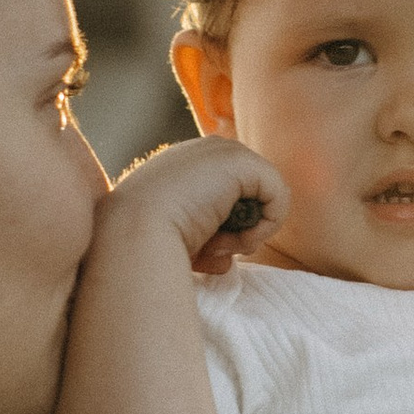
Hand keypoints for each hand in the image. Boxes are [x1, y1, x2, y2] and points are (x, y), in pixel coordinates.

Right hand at [99, 135, 288, 281]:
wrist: (134, 232)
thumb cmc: (146, 243)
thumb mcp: (176, 236)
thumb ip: (203, 239)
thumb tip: (226, 261)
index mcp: (184, 166)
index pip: (226, 197)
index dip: (223, 230)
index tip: (202, 250)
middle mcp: (204, 152)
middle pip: (248, 196)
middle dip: (238, 229)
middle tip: (216, 249)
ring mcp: (222, 151)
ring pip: (264, 197)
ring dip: (248, 232)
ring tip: (220, 245)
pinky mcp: (241, 161)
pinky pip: (278, 197)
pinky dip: (267, 227)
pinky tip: (241, 240)